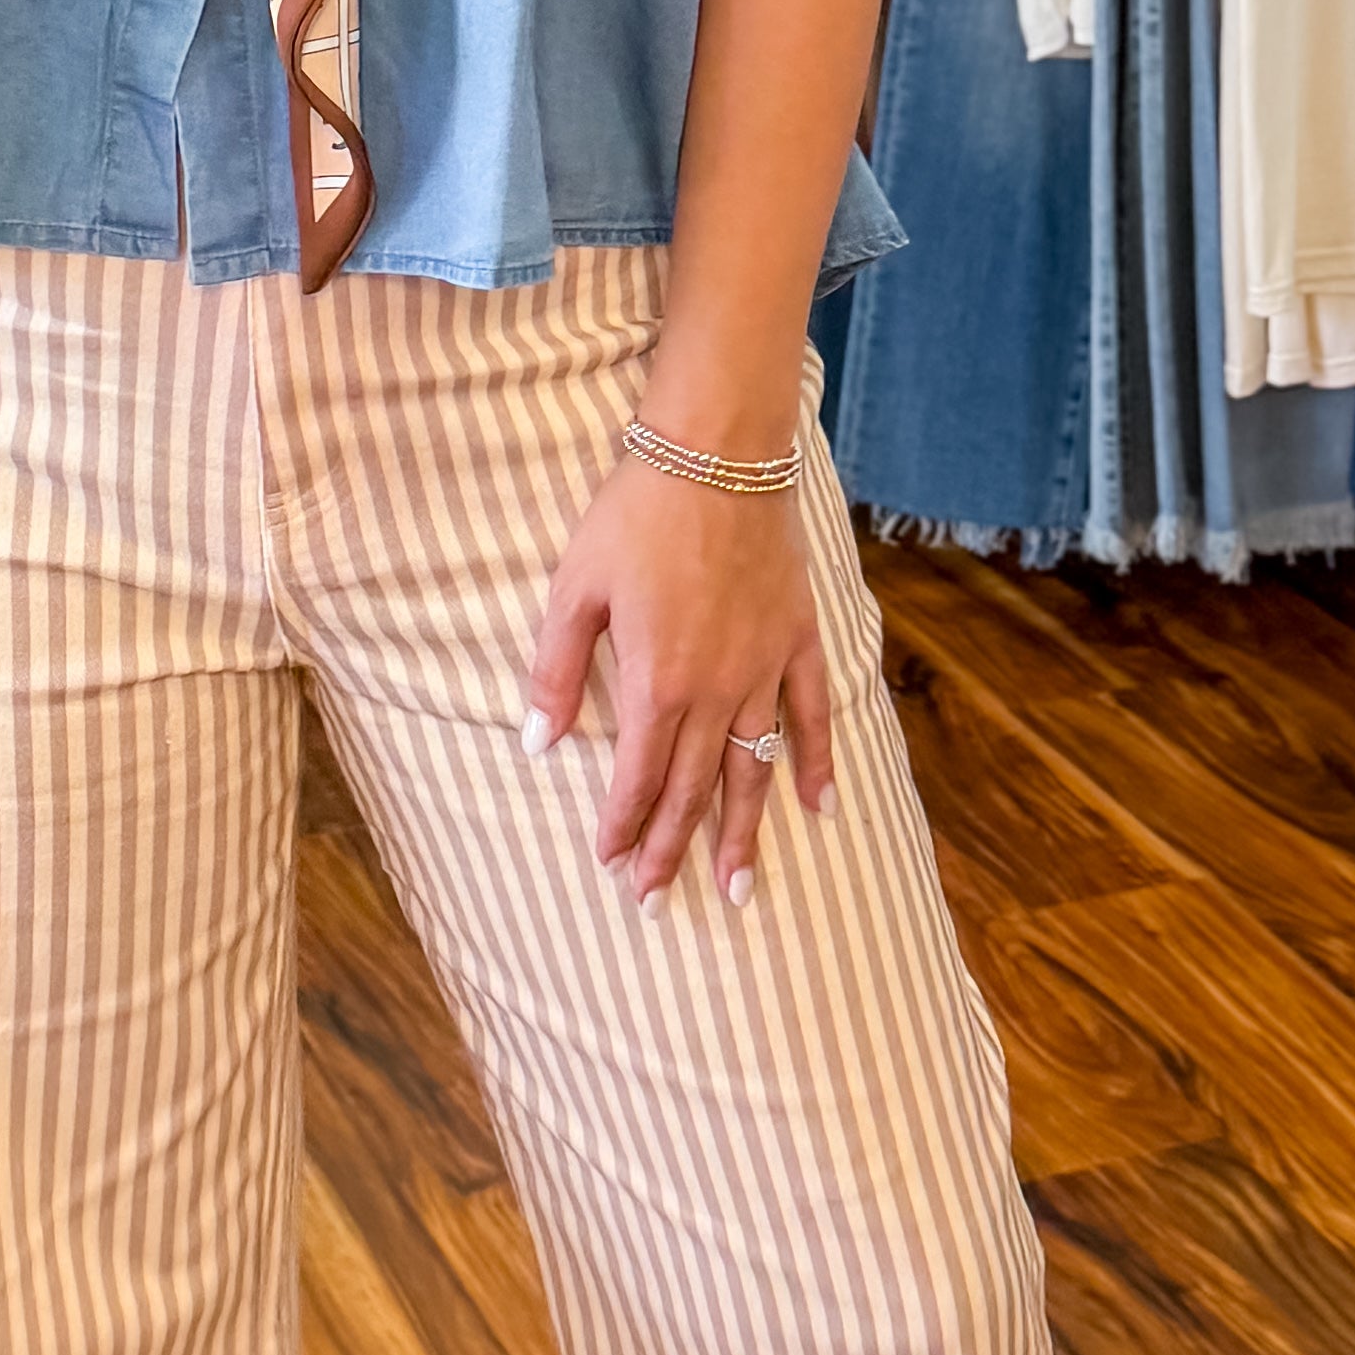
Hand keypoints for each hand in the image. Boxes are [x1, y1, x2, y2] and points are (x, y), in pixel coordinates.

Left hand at [522, 451, 835, 911]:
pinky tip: (818, 807)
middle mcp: (716, 690)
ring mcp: (763, 668)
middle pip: (694, 788)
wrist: (717, 453)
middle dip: (671, 849)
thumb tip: (537, 743)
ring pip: (753, 768)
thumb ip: (555, 672)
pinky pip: (812, 715)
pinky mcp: (797, 638)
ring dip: (743, 832)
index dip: (622, 824)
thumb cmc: (635, 515)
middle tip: (657, 901)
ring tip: (738, 888)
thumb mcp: (574, 589)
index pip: (637, 776)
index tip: (610, 865)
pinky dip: (815, 762)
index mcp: (657, 682)